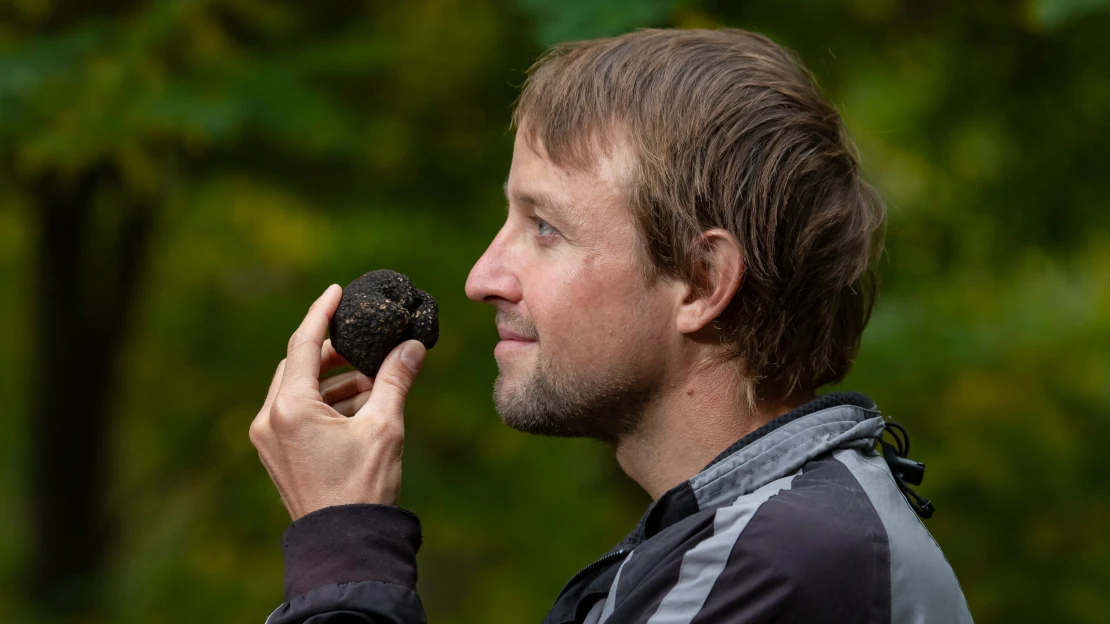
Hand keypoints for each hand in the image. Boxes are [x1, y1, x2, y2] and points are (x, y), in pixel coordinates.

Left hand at [249, 284, 426, 519]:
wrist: (344, 543)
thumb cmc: (363, 486)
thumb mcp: (385, 426)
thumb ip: (395, 379)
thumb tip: (412, 345)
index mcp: (289, 407)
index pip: (304, 343)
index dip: (322, 313)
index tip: (337, 291)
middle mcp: (270, 419)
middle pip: (298, 366)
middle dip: (333, 351)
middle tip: (364, 340)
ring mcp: (269, 440)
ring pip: (299, 390)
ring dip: (334, 380)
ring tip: (373, 379)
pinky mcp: (278, 455)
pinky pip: (298, 413)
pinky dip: (326, 403)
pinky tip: (360, 405)